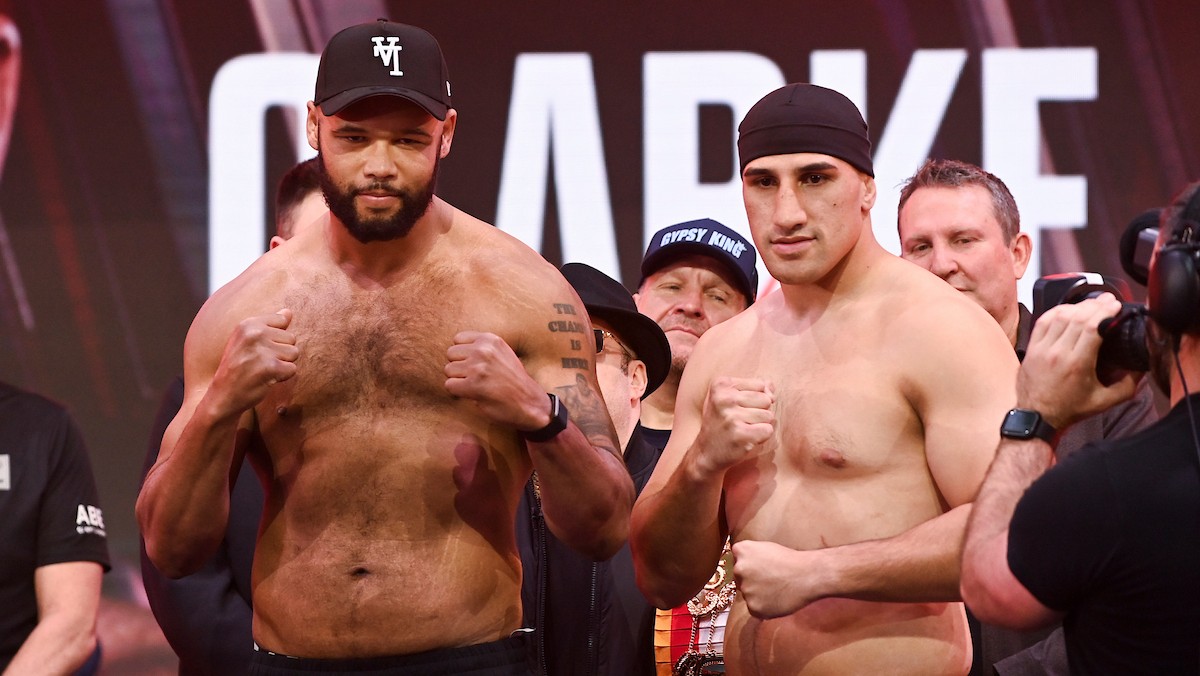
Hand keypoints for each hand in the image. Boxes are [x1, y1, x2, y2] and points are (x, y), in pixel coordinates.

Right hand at [209, 309, 297, 414]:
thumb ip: (268, 325)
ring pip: (294, 353)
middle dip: (281, 352)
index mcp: (248, 323)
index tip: (259, 348)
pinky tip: (266, 379)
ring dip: (283, 364)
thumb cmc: (238, 366)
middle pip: (291, 338)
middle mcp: (255, 334)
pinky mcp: (270, 368)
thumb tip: (288, 312)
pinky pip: (292, 369)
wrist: (222, 395)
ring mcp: (262, 351)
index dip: (276, 337)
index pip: (282, 320)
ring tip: (263, 369)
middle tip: (260, 362)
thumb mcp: (247, 340)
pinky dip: (283, 377)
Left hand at [444, 331, 547, 428]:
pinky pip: (450, 385)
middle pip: (450, 354)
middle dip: (459, 366)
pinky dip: (458, 392)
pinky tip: (473, 394)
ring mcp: (478, 367)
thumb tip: (455, 351)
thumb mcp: (502, 354)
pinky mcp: (473, 385)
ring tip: (476, 385)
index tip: (475, 365)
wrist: (530, 403)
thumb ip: (481, 348)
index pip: (457, 339)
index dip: (463, 354)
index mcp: (490, 339)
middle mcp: (483, 349)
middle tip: (475, 377)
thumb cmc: (514, 381)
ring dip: (458, 380)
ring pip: (448, 370)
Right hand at [693, 377, 774, 473]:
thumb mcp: (730, 397)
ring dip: (759, 425)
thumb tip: (771, 387)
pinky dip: (761, 437)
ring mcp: (731, 417)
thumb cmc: (722, 422)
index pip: (760, 385)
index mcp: (721, 384)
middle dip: (759, 411)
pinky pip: (768, 430)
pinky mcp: (740, 435)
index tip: (737, 408)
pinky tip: (745, 439)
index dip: (755, 399)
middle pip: (766, 400)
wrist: (706, 452)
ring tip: (742, 429)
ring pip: (769, 416)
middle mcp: (724, 398)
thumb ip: (754, 387)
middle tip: (739, 421)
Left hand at [732, 540, 818, 617]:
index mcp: (741, 550)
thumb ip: (750, 556)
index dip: (750, 564)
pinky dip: (764, 607)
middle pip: (740, 578)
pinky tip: (777, 600)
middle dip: (751, 580)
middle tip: (770, 580)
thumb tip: (741, 565)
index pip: (737, 559)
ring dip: (758, 594)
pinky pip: (754, 608)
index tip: (762, 566)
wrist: (807, 576)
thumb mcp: (765, 548)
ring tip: (776, 590)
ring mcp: (745, 589)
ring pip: (747, 594)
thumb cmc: (790, 560)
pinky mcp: (753, 607)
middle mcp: (739, 569)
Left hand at [1019, 294, 1139, 427]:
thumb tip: (1141, 366)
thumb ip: (1127, 384)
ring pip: (1060, 316)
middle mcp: (1057, 352)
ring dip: (1077, 306)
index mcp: (1077, 363)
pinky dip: (1056, 311)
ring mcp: (1041, 348)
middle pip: (1077, 317)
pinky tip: (1069, 309)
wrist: (1036, 416)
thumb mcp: (1104, 401)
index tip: (1116, 305)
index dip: (1105, 312)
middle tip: (1108, 300)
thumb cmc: (1070, 409)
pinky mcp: (1031, 348)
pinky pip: (1043, 321)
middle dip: (1095, 305)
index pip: (1092, 327)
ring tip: (1092, 304)